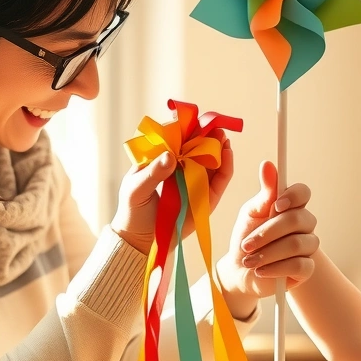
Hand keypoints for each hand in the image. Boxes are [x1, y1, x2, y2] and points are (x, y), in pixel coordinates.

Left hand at [111, 132, 232, 255]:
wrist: (141, 240)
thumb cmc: (133, 210)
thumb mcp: (136, 189)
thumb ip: (152, 173)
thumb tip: (170, 156)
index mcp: (161, 160)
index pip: (176, 138)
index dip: (186, 128)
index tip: (193, 120)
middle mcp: (180, 168)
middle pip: (197, 146)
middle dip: (207, 135)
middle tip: (214, 126)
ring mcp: (194, 182)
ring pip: (211, 161)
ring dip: (218, 147)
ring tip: (223, 137)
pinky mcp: (205, 198)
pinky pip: (219, 181)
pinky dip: (225, 167)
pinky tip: (227, 154)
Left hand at [216, 162, 318, 316]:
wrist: (239, 270)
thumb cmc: (246, 238)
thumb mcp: (251, 213)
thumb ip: (264, 193)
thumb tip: (267, 164)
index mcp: (291, 206)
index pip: (304, 192)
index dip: (293, 196)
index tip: (275, 205)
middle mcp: (304, 224)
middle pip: (298, 219)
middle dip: (268, 232)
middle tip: (247, 243)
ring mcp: (308, 246)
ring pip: (297, 244)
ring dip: (267, 253)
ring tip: (248, 260)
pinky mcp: (306, 268)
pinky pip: (299, 265)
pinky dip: (275, 268)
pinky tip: (260, 271)